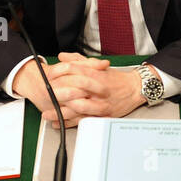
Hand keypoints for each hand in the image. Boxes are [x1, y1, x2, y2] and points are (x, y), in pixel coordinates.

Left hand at [13, 53, 143, 125]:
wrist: (135, 89)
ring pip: (77, 108)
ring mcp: (100, 103)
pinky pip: (83, 120)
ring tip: (47, 113)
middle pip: (74, 90)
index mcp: (95, 74)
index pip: (74, 70)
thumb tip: (62, 57)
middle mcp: (97, 89)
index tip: (48, 75)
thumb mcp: (98, 66)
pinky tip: (58, 122)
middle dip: (57, 93)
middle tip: (45, 94)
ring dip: (60, 111)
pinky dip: (69, 122)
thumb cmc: (116, 79)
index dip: (59, 72)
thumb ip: (78, 61)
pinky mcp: (102, 115)